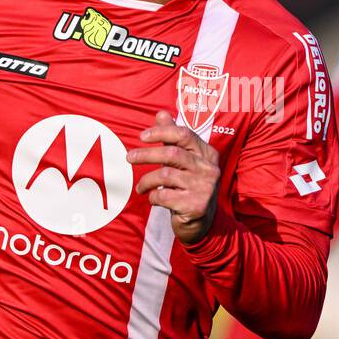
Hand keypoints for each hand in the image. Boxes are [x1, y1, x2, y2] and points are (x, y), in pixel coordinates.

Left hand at [129, 110, 219, 243]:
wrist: (201, 224)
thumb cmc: (188, 187)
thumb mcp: (183, 161)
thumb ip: (173, 138)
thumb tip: (161, 114)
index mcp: (208, 154)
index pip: (184, 134)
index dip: (161, 132)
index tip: (142, 136)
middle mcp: (209, 169)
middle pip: (172, 153)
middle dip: (146, 154)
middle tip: (129, 157)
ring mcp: (204, 188)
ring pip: (165, 175)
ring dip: (146, 180)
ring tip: (139, 187)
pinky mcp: (196, 206)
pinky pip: (164, 196)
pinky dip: (153, 196)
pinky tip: (152, 198)